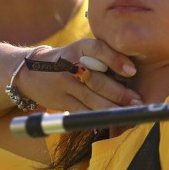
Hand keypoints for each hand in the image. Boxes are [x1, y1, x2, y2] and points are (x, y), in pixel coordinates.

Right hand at [18, 39, 142, 111]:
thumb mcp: (82, 50)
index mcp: (80, 47)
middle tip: (137, 101)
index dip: (115, 60)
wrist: (31, 71)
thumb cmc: (69, 59)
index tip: (132, 71)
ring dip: (112, 108)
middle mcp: (71, 64)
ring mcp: (64, 84)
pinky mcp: (61, 100)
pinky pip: (82, 111)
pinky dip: (97, 118)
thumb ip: (102, 57)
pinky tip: (110, 121)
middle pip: (97, 80)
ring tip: (129, 113)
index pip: (98, 50)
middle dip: (120, 93)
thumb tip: (132, 73)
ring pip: (91, 99)